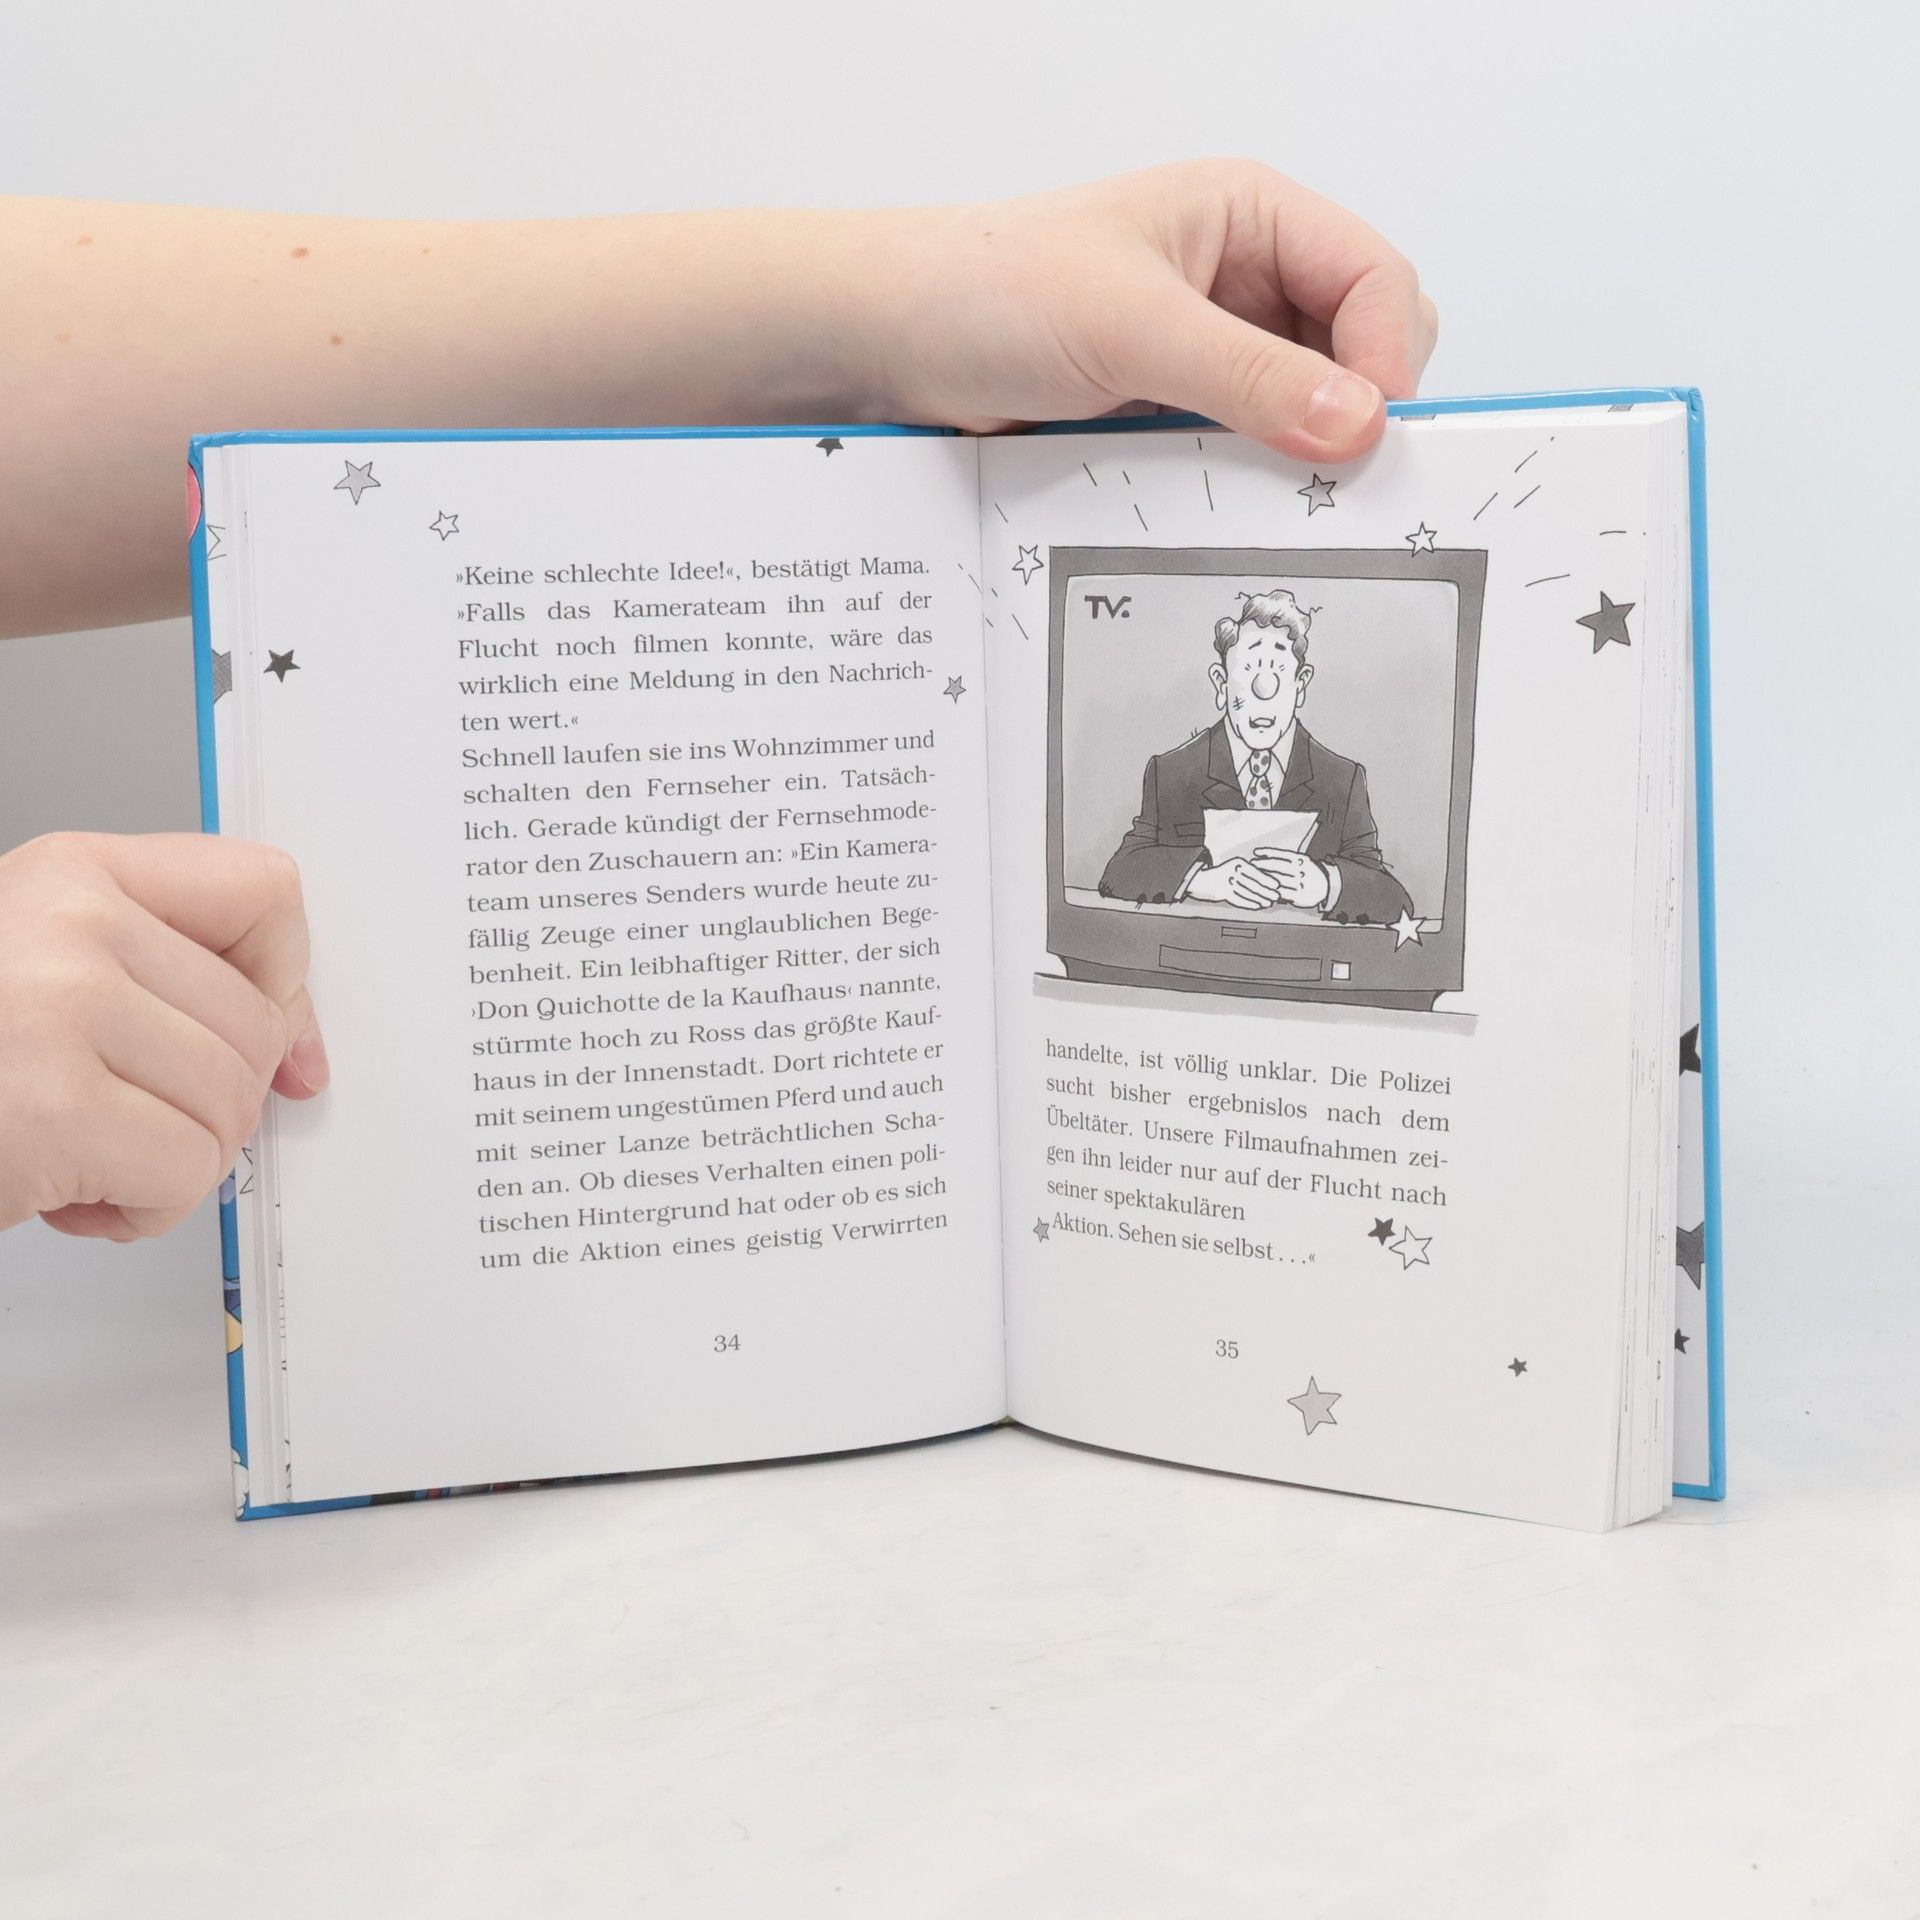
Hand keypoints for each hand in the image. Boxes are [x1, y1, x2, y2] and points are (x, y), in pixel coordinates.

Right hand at [0, 833, 326, 1240]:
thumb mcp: (50, 980)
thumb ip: (172, 988)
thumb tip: (301, 1057)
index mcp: (75, 874)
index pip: (266, 893)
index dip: (283, 982)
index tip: (270, 1039)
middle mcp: (70, 921)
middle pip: (258, 1026)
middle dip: (206, 1104)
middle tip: (117, 1119)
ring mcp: (61, 1006)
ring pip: (231, 1106)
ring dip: (168, 1162)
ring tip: (77, 1152)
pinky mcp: (54, 1104)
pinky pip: (187, 1172)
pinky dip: (141, 1211)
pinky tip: (64, 1192)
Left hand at [876, 159, 1436, 462]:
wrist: (891, 343)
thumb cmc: (987, 290)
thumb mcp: (1128, 326)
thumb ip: (1246, 376)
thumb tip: (1355, 422)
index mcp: (1250, 218)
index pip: (1375, 281)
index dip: (1387, 358)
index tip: (1368, 435)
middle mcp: (1243, 282)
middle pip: (1359, 352)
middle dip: (1352, 413)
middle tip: (1328, 479)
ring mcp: (1211, 354)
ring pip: (1305, 415)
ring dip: (1297, 458)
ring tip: (1271, 498)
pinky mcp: (1176, 414)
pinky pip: (1245, 456)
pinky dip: (1248, 486)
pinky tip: (1225, 507)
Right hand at [1183, 856, 1283, 910]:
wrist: (1201, 879)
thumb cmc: (1224, 874)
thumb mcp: (1236, 867)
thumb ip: (1250, 872)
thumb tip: (1270, 880)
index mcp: (1237, 863)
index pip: (1255, 872)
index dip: (1267, 879)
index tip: (1277, 885)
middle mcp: (1231, 872)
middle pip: (1252, 883)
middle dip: (1266, 891)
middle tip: (1277, 897)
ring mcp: (1225, 883)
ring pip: (1247, 893)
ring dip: (1259, 899)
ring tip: (1269, 903)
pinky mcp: (1221, 893)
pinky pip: (1238, 899)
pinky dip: (1249, 904)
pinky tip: (1257, 906)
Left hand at [1256, 850, 1332, 908]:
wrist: (1328, 886)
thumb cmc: (1309, 872)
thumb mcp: (1301, 862)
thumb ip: (1284, 859)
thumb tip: (1262, 854)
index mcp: (1301, 860)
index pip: (1281, 854)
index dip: (1267, 853)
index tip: (1255, 853)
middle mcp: (1301, 871)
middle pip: (1277, 866)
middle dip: (1262, 865)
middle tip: (1250, 864)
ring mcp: (1300, 883)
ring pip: (1278, 881)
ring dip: (1264, 880)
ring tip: (1252, 878)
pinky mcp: (1299, 896)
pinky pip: (1282, 894)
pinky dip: (1271, 893)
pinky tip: (1262, 892)